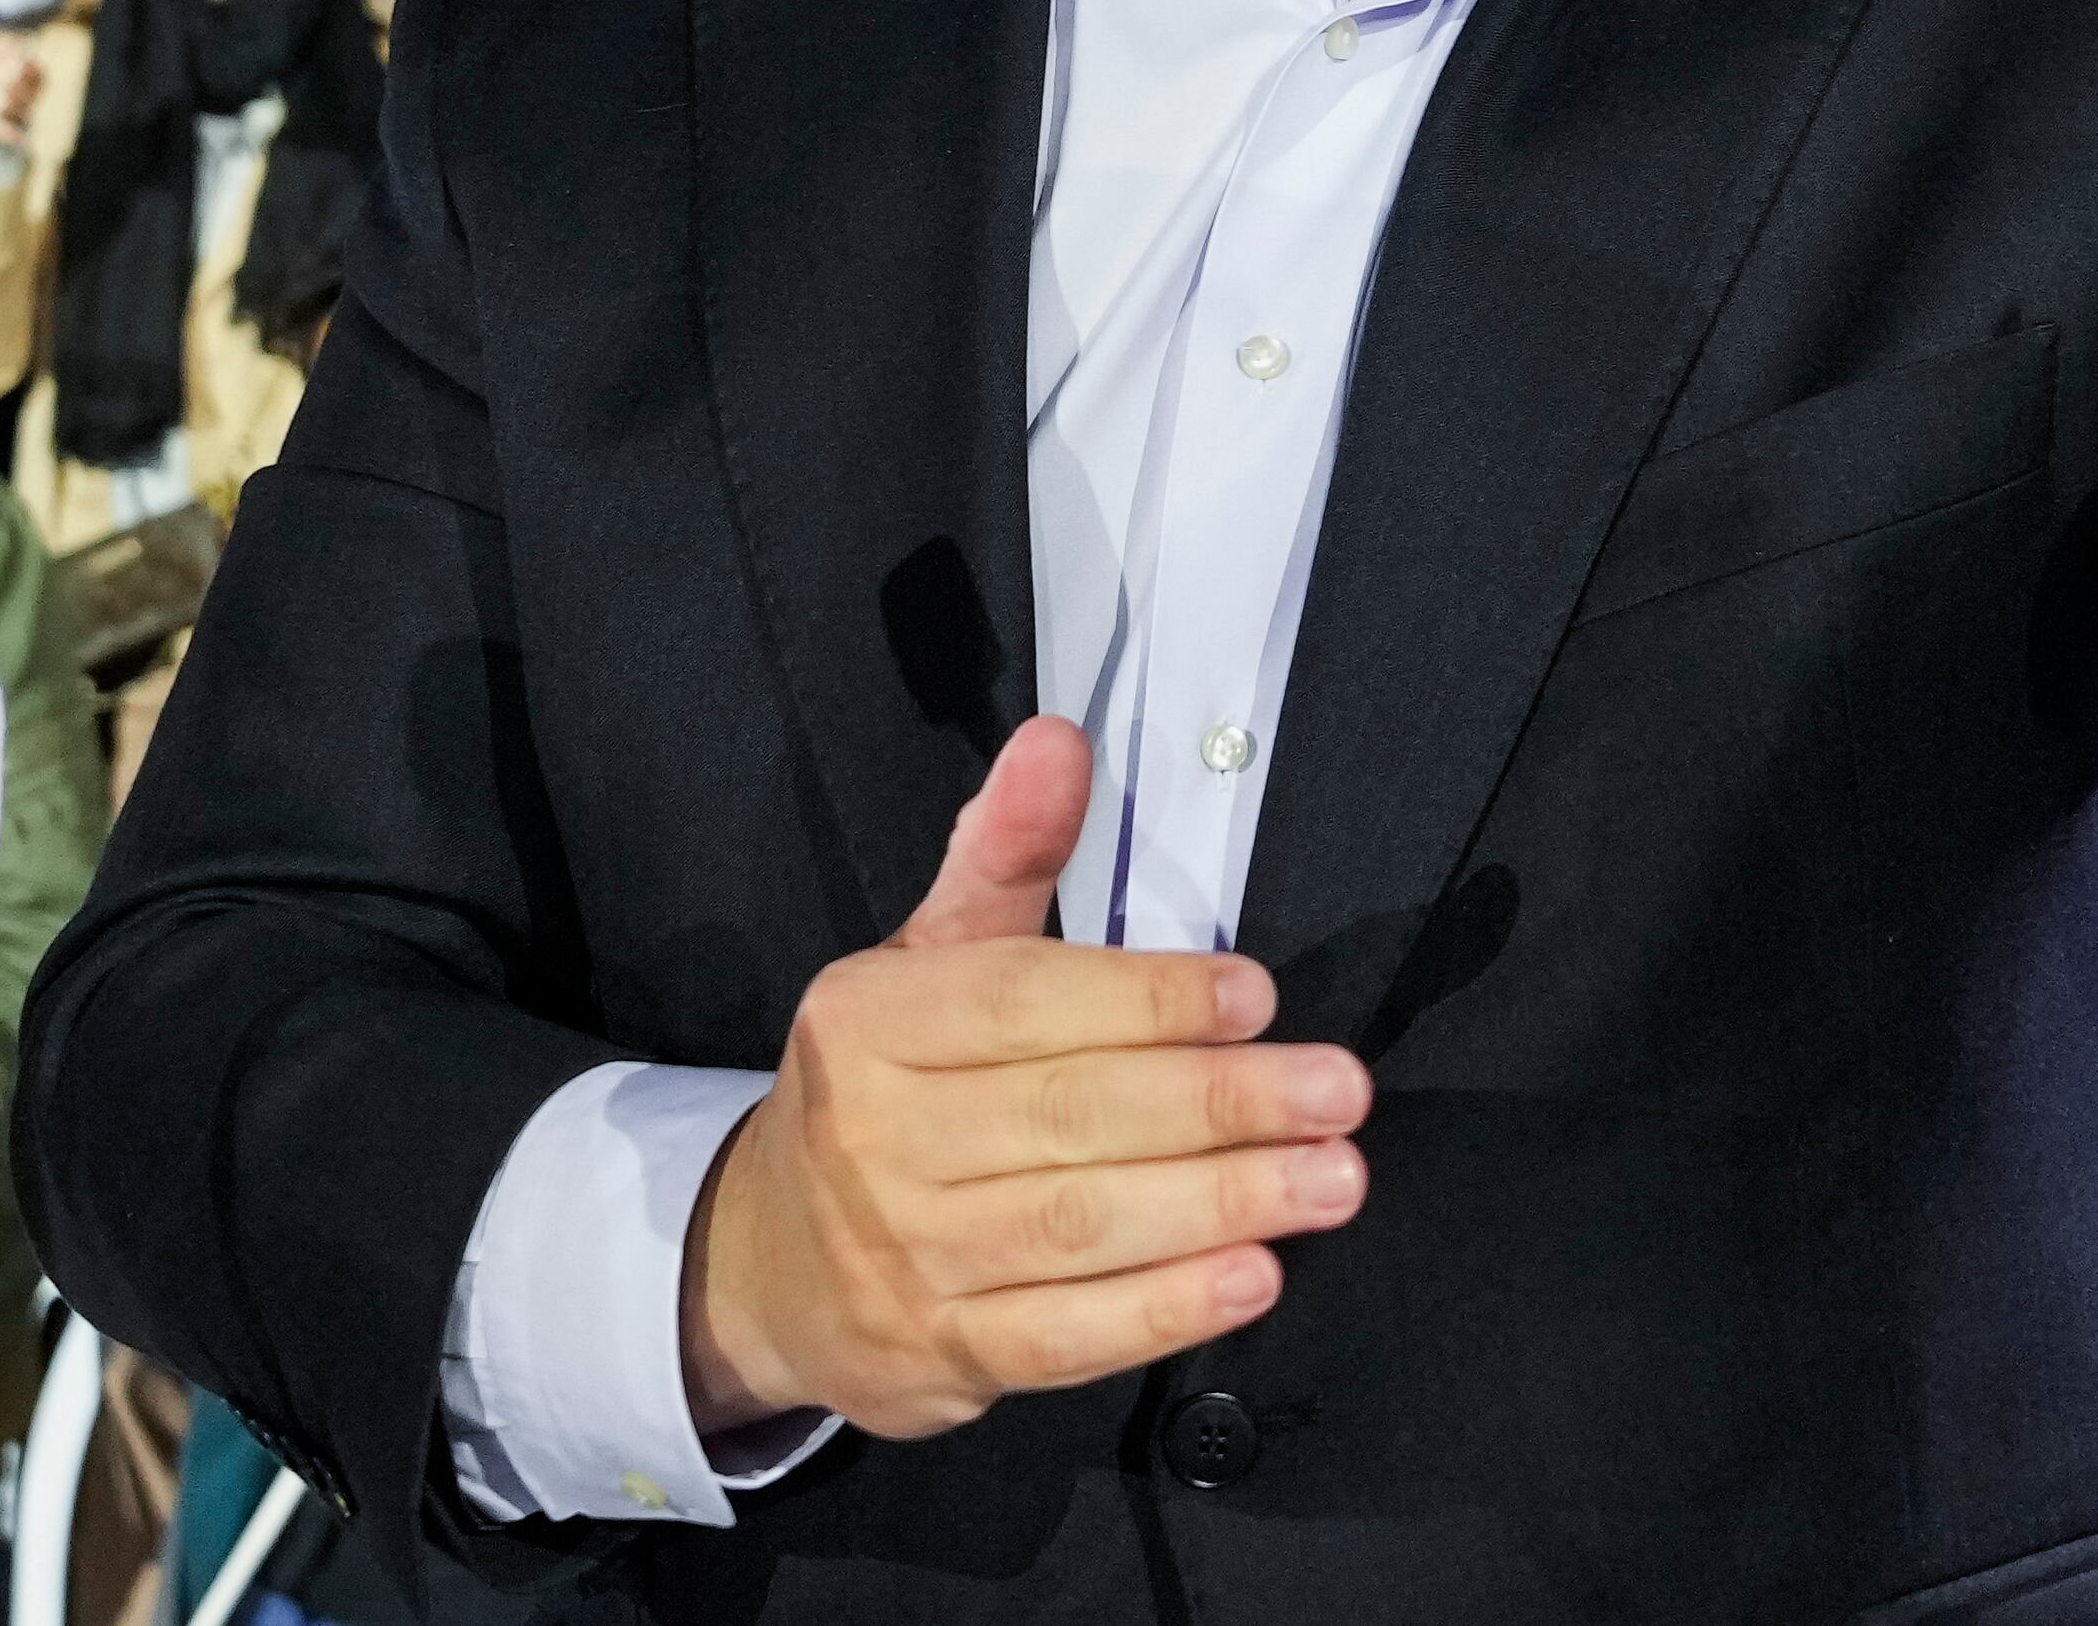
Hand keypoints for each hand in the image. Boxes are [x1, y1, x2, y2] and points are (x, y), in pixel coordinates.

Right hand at [674, 717, 1370, 1445]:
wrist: (761, 1264)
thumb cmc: (881, 1092)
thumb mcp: (925, 958)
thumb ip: (1005, 854)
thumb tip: (1057, 744)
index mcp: (873, 1024)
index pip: (1025, 1005)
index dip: (1150, 1000)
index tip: (1257, 996)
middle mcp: (879, 1139)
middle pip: (1071, 1115)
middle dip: (1221, 1104)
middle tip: (1336, 1093)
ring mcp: (905, 1257)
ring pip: (1080, 1227)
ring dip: (1222, 1204)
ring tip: (1330, 1178)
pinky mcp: (938, 1354)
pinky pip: (1065, 1335)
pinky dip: (1164, 1309)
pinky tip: (1250, 1278)